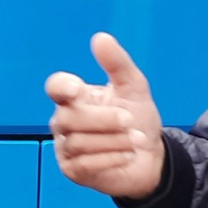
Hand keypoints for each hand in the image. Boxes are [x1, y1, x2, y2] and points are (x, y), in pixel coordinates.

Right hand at [46, 32, 165, 199]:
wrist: (151, 157)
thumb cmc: (138, 120)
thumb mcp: (134, 87)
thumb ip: (117, 63)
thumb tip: (100, 38)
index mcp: (75, 97)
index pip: (56, 87)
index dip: (62, 87)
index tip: (77, 89)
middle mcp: (64, 121)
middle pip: (70, 118)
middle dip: (104, 120)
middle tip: (130, 120)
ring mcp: (66, 147)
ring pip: (79, 142)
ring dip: (113, 141)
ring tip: (136, 140)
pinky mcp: (73, 170)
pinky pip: (85, 163)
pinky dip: (111, 158)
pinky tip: (128, 154)